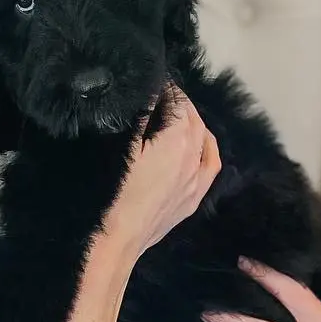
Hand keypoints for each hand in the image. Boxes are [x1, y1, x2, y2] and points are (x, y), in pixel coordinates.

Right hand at [96, 91, 219, 272]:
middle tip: (154, 92)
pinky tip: (198, 144)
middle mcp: (194, 156)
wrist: (113, 243)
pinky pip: (209, 166)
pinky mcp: (192, 200)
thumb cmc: (111, 191)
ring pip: (203, 139)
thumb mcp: (119, 145)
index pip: (176, 99)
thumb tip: (147, 87)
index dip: (163, 85)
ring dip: (191, 121)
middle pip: (192, 116)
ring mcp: (196, 180)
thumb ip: (137, 113)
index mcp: (179, 138)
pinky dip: (205, 148)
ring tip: (172, 114)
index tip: (148, 78)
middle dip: (177, 100)